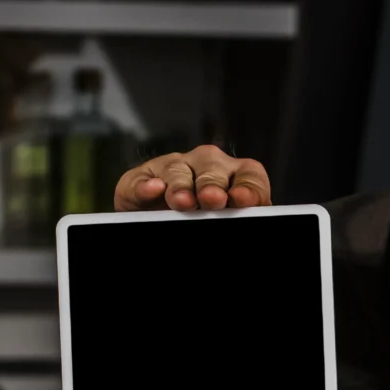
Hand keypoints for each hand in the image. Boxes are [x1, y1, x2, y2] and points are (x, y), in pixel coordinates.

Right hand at [114, 144, 272, 211]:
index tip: (243, 200)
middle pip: (211, 169)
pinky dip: (146, 187)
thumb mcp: (224, 222)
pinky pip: (141, 180)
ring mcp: (172, 168)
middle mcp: (205, 166)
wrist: (156, 223)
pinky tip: (153, 190)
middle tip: (213, 199)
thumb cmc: (202, 222)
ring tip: (182, 202)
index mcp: (233, 177)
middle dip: (212, 185)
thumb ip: (235, 218)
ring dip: (180, 187)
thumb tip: (239, 216)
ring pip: (177, 171)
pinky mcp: (140, 179)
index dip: (248, 187)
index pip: (249, 175)